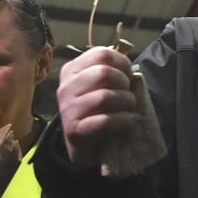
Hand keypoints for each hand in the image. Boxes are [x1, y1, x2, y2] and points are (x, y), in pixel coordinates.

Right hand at [57, 47, 137, 166]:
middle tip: (128, 94)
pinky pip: (106, 121)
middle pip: (104, 73)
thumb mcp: (96, 86)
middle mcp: (66, 87)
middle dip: (124, 83)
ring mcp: (67, 109)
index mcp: (71, 70)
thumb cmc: (94, 110)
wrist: (82, 144)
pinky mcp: (74, 130)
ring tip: (131, 108)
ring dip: (127, 102)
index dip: (122, 62)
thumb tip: (130, 67)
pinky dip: (124, 120)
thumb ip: (108, 72)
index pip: (101, 53)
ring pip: (105, 96)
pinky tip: (131, 120)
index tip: (129, 75)